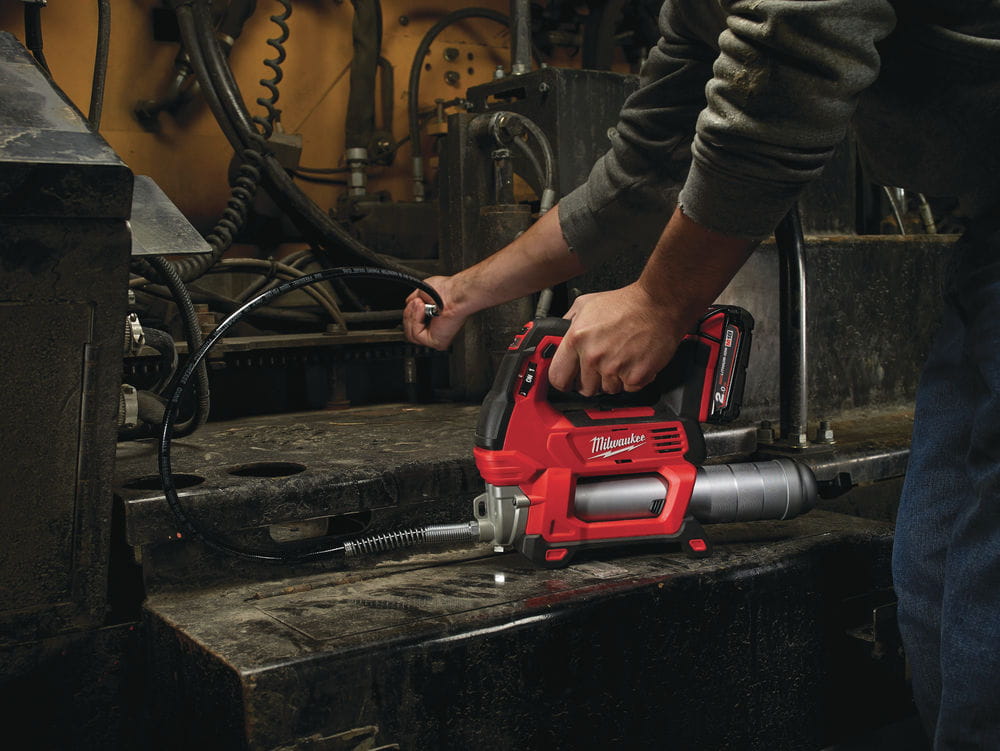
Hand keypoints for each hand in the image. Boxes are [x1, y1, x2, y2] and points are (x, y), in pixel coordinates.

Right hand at [403, 275, 469, 350]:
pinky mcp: (437, 342)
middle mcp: (436, 331)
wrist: (454, 293)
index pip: (413, 326)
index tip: (411, 304)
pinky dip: (416, 320)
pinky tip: (423, 310)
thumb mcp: (422, 293)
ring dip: (412, 317)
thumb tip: (408, 303)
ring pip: (410, 335)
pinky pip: (416, 335)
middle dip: (409, 315)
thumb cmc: (446, 290)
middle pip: (409, 331)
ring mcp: (436, 337)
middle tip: (416, 302)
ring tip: (420, 305)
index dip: (409, 314)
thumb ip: (413, 301)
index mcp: (434, 321)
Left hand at [548, 283, 686, 395]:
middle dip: (591, 381)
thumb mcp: (586, 305)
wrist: (659, 305)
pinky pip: (628, 389)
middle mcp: (594, 355)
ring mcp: (615, 368)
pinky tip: (633, 361)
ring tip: (621, 358)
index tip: (569, 380)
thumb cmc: (627, 304)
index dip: (563, 381)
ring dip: (613, 380)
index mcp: (577, 338)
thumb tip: (558, 339)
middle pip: (584, 389)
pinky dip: (632, 380)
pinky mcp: (636, 376)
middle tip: (602, 366)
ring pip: (607, 390)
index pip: (557, 377)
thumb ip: (568, 324)